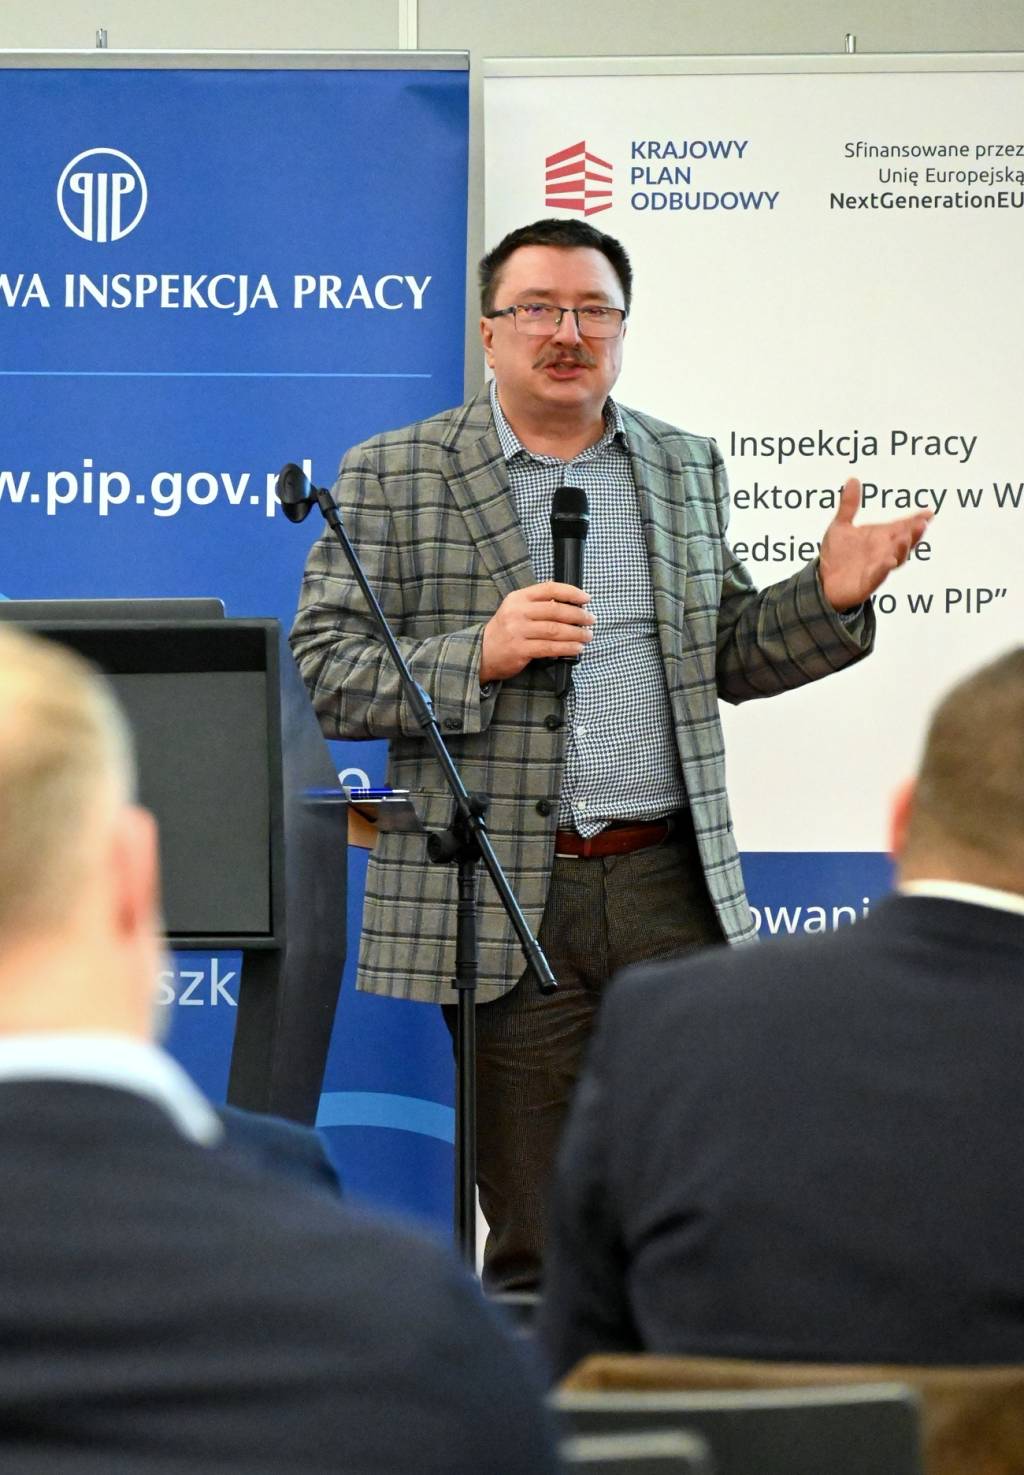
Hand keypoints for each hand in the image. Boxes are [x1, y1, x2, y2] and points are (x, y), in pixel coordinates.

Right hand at [480, 581, 593, 683]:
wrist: (482, 652)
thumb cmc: (505, 630)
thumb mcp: (516, 609)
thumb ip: (537, 602)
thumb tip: (566, 599)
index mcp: (518, 598)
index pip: (549, 589)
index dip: (571, 592)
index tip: (586, 598)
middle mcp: (517, 612)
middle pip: (555, 610)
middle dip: (578, 616)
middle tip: (591, 620)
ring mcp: (518, 631)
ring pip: (555, 630)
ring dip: (576, 633)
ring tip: (587, 636)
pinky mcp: (520, 649)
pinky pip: (550, 647)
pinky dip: (567, 648)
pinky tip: (577, 648)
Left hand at [819, 478, 931, 610]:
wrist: (823, 581)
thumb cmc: (837, 554)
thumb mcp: (840, 526)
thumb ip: (848, 505)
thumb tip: (853, 479)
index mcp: (881, 537)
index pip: (902, 526)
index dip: (916, 520)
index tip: (929, 512)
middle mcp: (884, 551)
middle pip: (904, 542)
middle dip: (914, 533)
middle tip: (922, 523)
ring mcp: (878, 567)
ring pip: (896, 558)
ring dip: (902, 549)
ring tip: (905, 538)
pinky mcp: (868, 583)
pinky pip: (878, 576)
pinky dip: (884, 569)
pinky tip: (889, 561)